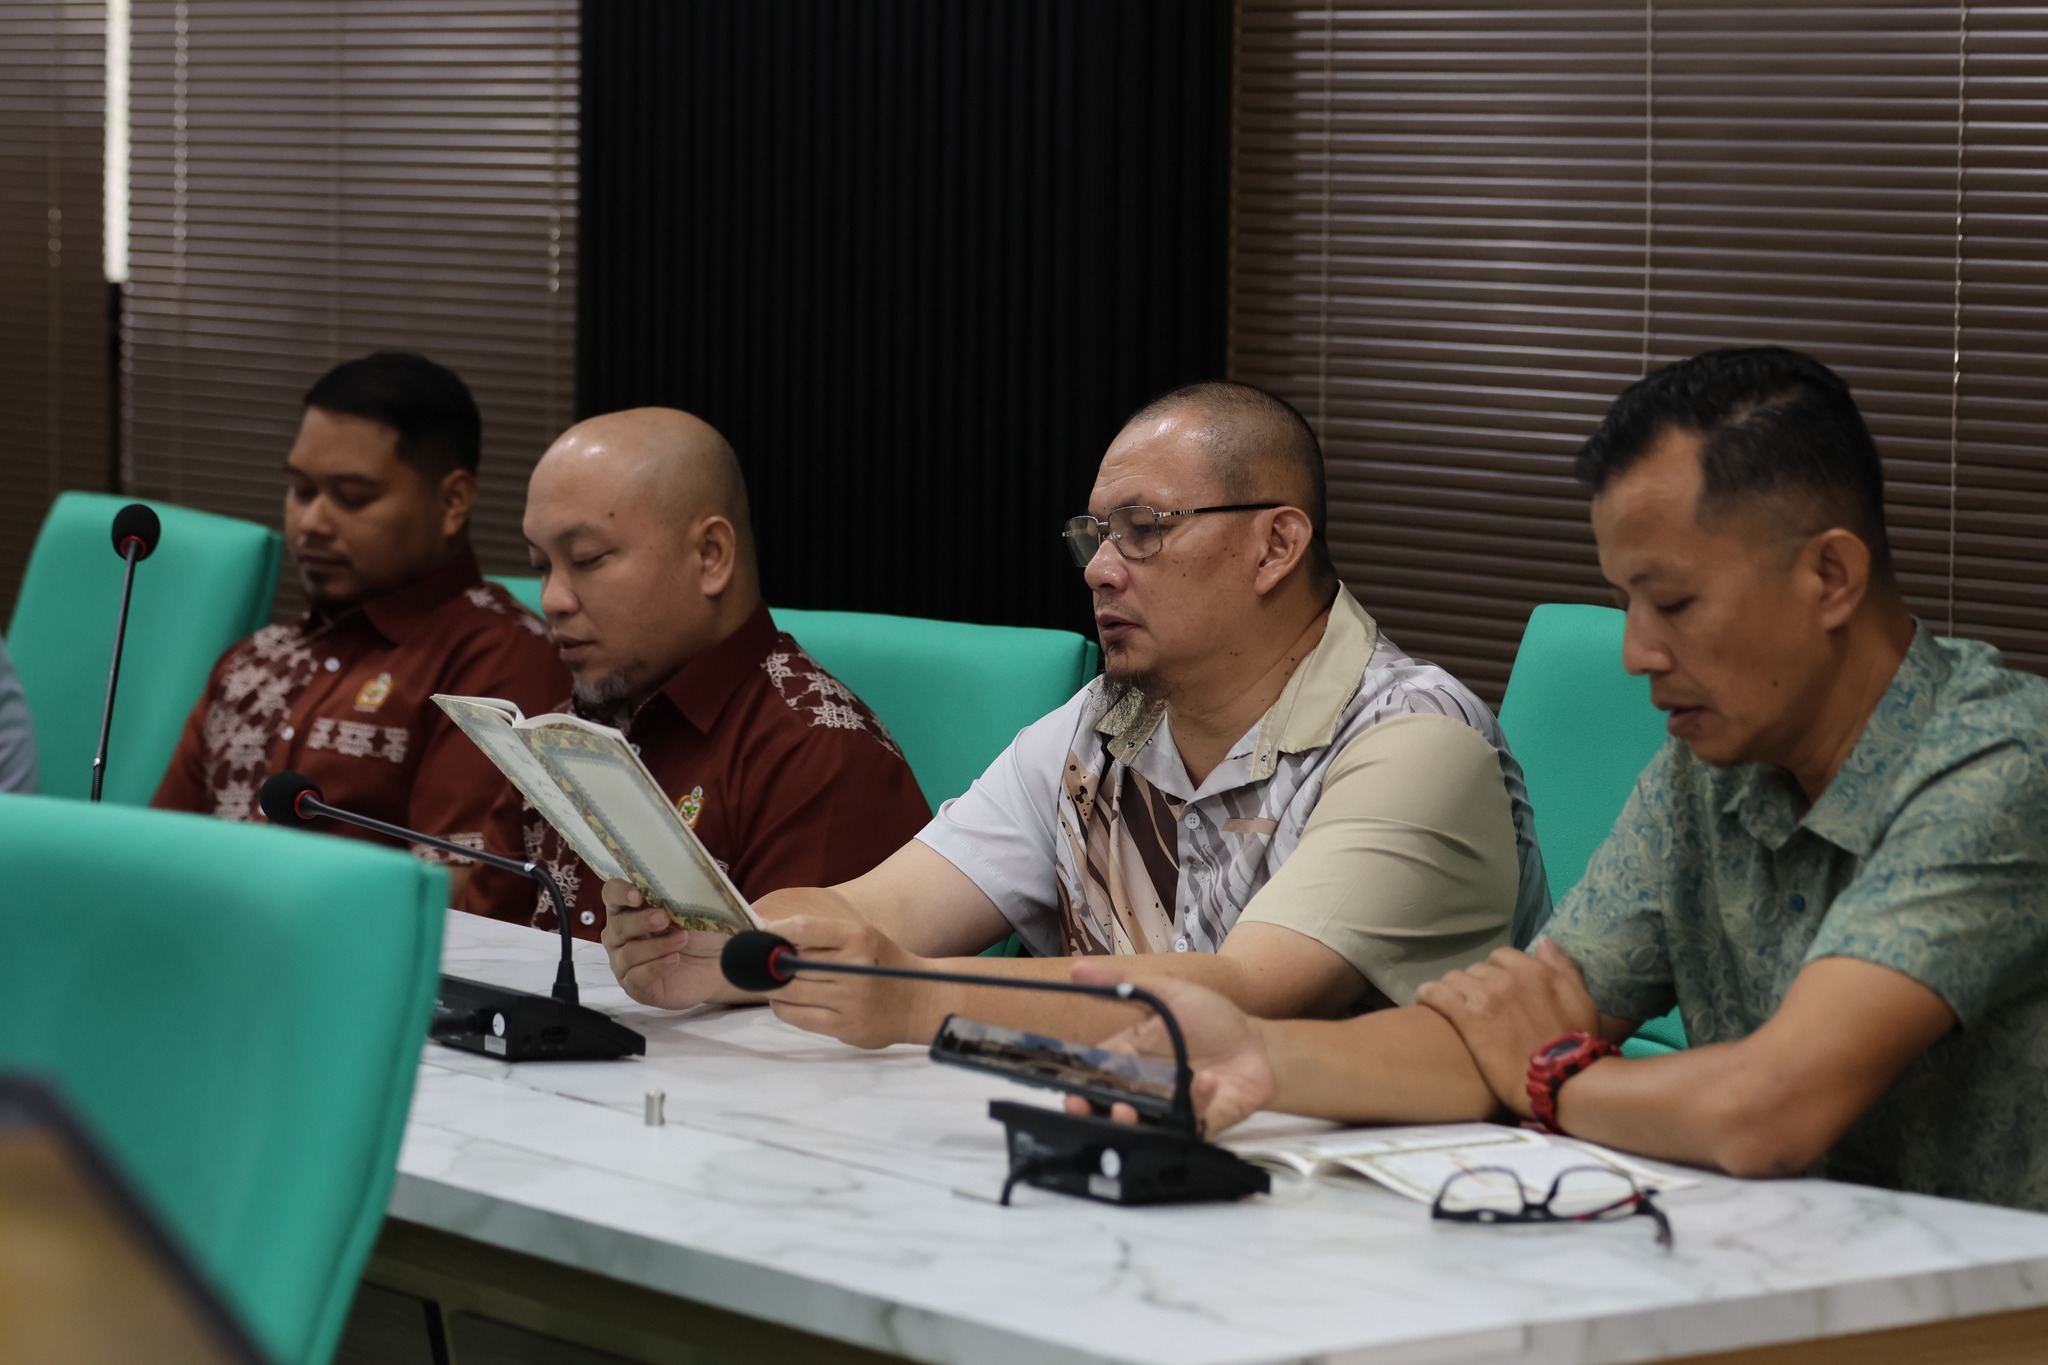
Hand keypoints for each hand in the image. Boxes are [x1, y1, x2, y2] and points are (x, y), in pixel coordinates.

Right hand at [597, 878, 734, 1009]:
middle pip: (617, 926)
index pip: (611, 894)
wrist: (717, 964)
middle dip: (641, 921)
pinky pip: (636, 978)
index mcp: (629, 909)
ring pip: (628, 954)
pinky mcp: (636, 987)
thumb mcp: (694, 909)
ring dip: (656, 946)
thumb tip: (677, 879)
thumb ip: (679, 894)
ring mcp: (625, 963)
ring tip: (681, 940)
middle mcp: (620, 936)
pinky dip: (656, 967)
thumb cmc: (701, 933)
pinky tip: (674, 960)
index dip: (620, 893)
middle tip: (664, 918)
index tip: (638, 896)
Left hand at [762, 914, 935, 1048]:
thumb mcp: (862, 938)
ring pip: (790, 992)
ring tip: (772, 981)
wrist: (920, 1002)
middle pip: (790, 964)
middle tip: (755, 961)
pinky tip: (785, 1001)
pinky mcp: (846, 1027)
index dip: (774, 931)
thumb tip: (768, 931)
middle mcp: (855, 968)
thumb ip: (822, 936)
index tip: (758, 933)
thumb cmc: (883, 964)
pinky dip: (783, 1007)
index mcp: (859, 938)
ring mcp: (850, 1001)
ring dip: (773, 987)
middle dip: (767, 963)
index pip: (804, 928)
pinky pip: (798, 1017)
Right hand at [1060, 964, 1276, 1136]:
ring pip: (1140, 1125)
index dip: (1076, 1084)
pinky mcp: (1196, 1124)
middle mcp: (1144, 1088)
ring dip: (1129, 1121)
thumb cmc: (1211, 1017)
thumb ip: (1123, 985)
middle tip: (1081, 1108)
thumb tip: (1076, 969)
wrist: (1258, 1045)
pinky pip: (1187, 1122)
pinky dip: (1196, 1101)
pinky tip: (1209, 1081)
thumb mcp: (1167, 992)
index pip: (1094, 1075)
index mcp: (1129, 1058)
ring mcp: (1169, 1109)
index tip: (1066, 1088)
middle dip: (1090, 1112)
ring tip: (1125, 1111)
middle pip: (1107, 1107)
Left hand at [1414, 939, 1599, 1119]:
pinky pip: (1436, 993)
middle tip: (1480, 1006)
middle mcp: (1507, 977)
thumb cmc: (1576, 1044)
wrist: (1561, 1081)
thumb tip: (1543, 942)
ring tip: (1455, 1008)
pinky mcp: (1466, 1016)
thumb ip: (1563, 968)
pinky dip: (1430, 995)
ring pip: (1455, 978)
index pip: (1502, 957)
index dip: (1499, 973)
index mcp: (1534, 970)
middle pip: (1477, 969)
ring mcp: (1484, 995)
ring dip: (1454, 991)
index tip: (1499, 991)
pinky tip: (1427, 1001)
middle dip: (1477, 984)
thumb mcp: (1581, 1001)